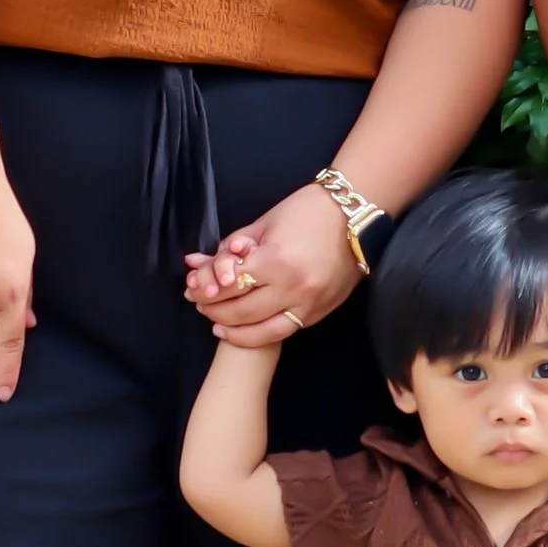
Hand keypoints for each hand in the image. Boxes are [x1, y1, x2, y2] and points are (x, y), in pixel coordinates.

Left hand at [187, 181, 366, 345]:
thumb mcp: (263, 224)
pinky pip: (285, 332)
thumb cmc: (307, 211)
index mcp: (275, 260)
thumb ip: (229, 249)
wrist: (354, 217)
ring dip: (233, 330)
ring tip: (217, 324)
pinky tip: (245, 330)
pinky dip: (261, 335)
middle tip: (199, 304)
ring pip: (261, 332)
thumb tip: (195, 263)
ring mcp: (309, 304)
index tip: (193, 287)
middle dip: (212, 309)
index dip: (204, 288)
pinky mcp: (319, 312)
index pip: (228, 285)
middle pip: (240, 311)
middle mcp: (292, 287)